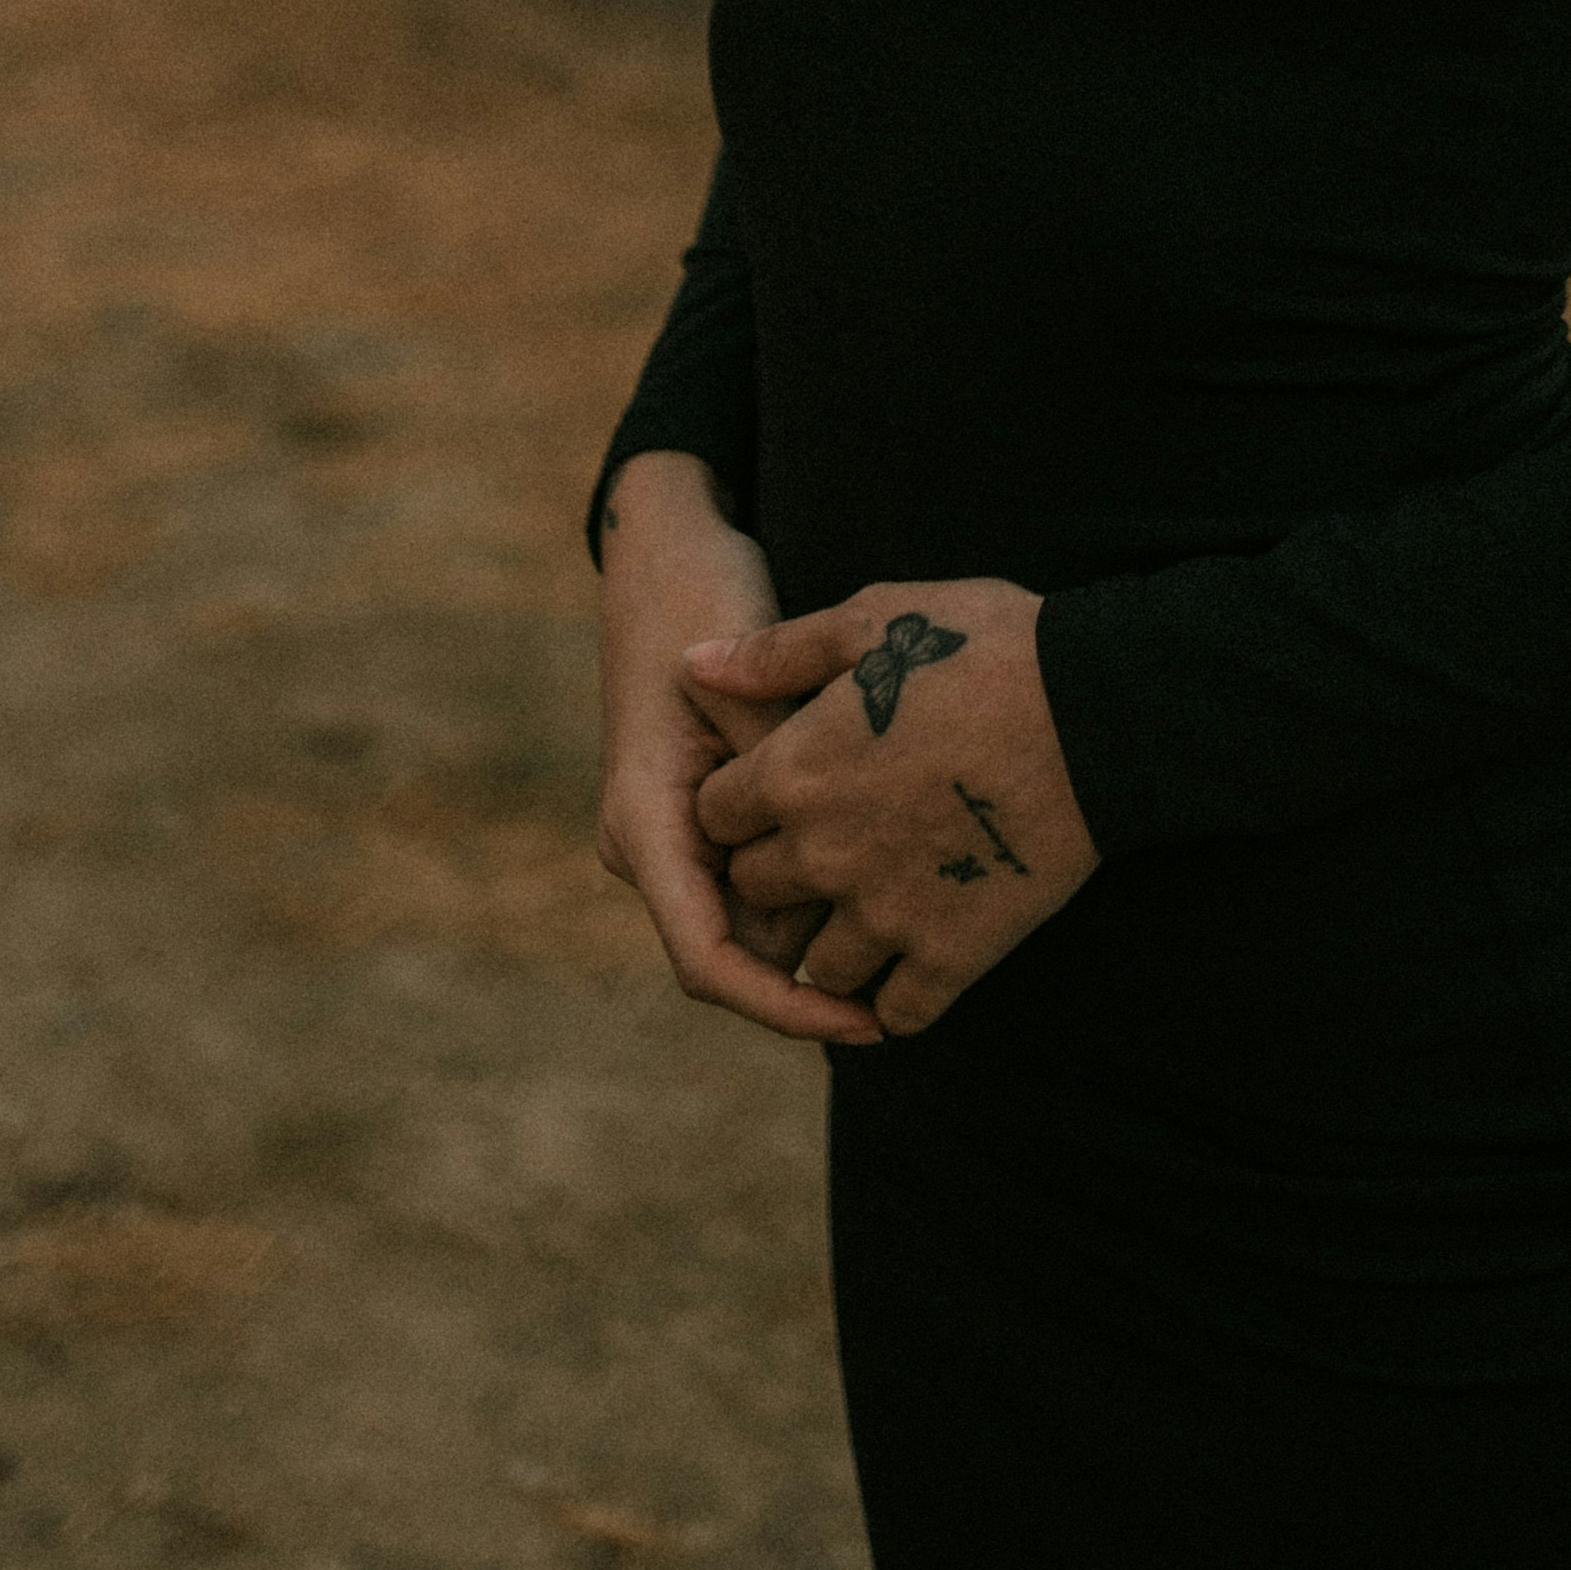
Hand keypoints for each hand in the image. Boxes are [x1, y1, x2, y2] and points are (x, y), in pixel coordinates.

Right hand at [592, 456, 877, 1049]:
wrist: (667, 546)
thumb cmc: (703, 600)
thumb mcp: (750, 688)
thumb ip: (783, 784)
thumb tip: (827, 880)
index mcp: (647, 823)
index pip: (709, 960)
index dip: (787, 1009)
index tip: (868, 1024)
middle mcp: (652, 843)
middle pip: (743, 948)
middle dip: (823, 957)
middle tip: (922, 937)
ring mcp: (675, 832)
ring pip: (758, 916)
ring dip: (826, 914)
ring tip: (918, 888)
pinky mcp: (705, 814)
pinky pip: (763, 877)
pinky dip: (819, 879)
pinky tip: (890, 862)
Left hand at [689, 579, 1096, 1038]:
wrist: (1098, 710)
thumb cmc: (986, 649)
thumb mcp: (874, 619)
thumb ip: (776, 653)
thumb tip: (692, 664)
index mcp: (794, 771)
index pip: (714, 818)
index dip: (744, 802)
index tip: (783, 788)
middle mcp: (825, 852)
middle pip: (758, 891)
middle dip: (782, 869)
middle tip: (832, 843)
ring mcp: (886, 911)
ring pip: (818, 964)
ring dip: (836, 941)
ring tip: (875, 907)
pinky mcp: (951, 952)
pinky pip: (898, 1010)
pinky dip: (900, 996)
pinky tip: (918, 961)